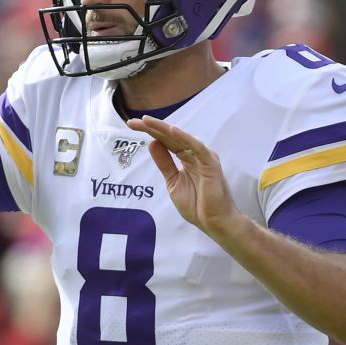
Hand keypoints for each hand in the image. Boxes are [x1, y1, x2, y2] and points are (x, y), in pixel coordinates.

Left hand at [127, 115, 243, 237]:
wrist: (213, 222)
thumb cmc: (197, 205)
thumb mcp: (173, 181)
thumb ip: (164, 163)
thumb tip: (152, 143)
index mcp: (186, 157)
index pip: (165, 141)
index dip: (150, 132)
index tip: (131, 125)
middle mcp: (194, 153)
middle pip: (170, 136)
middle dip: (151, 128)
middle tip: (133, 122)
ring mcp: (203, 157)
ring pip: (181, 138)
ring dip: (164, 128)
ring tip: (147, 122)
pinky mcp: (211, 163)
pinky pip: (196, 147)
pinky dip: (185, 138)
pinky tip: (172, 130)